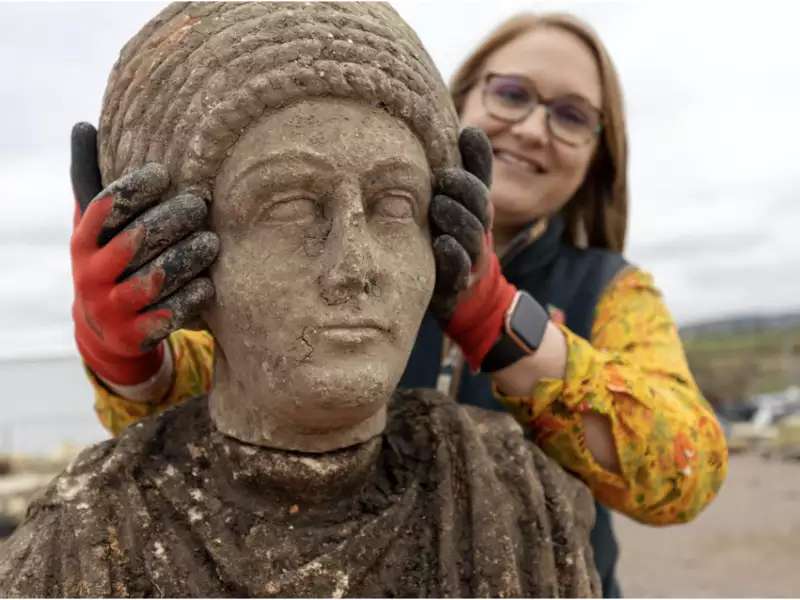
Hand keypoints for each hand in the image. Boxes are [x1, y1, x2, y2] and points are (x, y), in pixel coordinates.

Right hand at [70, 122, 218, 384]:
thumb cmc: (111, 262)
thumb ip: (95, 182)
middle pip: (135, 241)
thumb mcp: (98, 228)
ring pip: (154, 278)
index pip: (106, 208)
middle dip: (170, 220)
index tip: (165, 173)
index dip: (134, 188)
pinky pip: (167, 315)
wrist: (106, 331)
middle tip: (199, 206)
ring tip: (212, 241)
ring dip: (187, 257)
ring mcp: (112, 308)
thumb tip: (84, 124)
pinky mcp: (134, 335)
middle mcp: (92, 275)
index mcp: (83, 242)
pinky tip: (209, 284)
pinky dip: (190, 298)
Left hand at [429, 126, 518, 370]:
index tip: (468, 133)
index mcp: (474, 207)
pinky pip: (458, 269)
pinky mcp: (458, 283)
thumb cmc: (450, 241)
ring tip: (439, 205)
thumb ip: (456, 173)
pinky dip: (452, 256)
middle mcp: (477, 229)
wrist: (463, 297)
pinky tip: (442, 244)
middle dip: (464, 188)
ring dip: (457, 218)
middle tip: (444, 176)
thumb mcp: (452, 206)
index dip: (478, 156)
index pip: (481, 178)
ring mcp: (471, 256)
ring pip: (470, 235)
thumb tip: (460, 128)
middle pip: (479, 204)